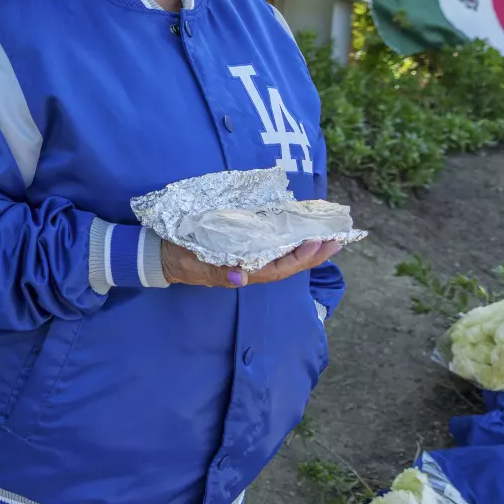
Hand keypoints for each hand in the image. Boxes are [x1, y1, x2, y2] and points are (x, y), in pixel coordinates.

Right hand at [160, 237, 344, 288]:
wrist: (164, 254)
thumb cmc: (181, 258)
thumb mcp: (194, 264)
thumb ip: (215, 271)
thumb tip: (238, 277)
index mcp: (244, 272)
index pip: (279, 268)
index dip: (300, 257)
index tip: (316, 242)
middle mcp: (253, 265)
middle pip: (290, 262)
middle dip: (314, 252)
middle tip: (338, 238)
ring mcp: (251, 255)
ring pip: (285, 252)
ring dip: (307, 244)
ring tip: (329, 233)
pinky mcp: (245, 243)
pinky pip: (273, 242)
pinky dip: (290, 235)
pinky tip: (301, 225)